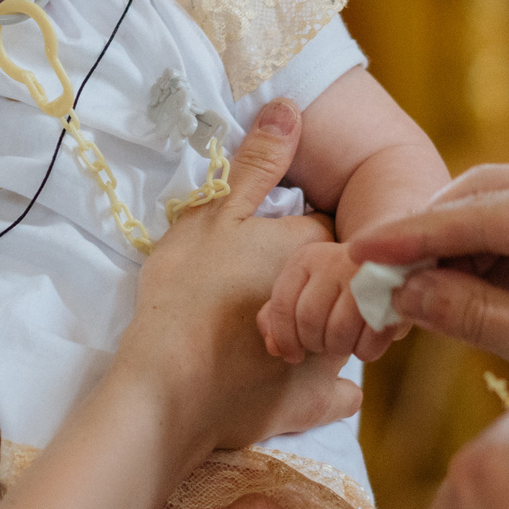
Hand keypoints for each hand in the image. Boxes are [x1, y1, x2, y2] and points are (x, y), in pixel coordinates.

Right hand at [132, 102, 356, 449]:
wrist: (167, 387)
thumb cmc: (188, 293)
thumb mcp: (215, 214)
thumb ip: (257, 164)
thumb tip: (291, 105)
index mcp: (315, 248)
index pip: (326, 226)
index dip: (296, 229)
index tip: (265, 238)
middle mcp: (339, 299)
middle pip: (336, 277)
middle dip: (313, 277)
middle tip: (259, 284)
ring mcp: (332, 356)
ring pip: (341, 328)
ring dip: (324, 325)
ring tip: (272, 329)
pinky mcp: (315, 402)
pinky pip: (339, 390)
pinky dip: (328, 387)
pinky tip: (308, 382)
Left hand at [258, 240, 403, 364]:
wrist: (390, 259)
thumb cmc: (337, 282)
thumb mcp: (304, 287)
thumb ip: (278, 315)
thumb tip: (273, 348)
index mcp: (305, 259)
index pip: (282, 305)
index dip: (284, 338)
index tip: (292, 356)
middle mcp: (332, 262)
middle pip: (309, 320)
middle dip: (313, 343)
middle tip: (323, 345)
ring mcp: (364, 277)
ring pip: (338, 332)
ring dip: (338, 349)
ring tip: (342, 344)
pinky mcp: (392, 296)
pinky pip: (370, 340)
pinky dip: (364, 351)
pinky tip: (363, 345)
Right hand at [348, 165, 508, 398]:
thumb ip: (476, 315)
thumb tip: (401, 292)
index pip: (487, 212)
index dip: (416, 233)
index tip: (359, 250)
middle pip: (487, 197)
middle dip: (428, 234)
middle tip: (372, 275)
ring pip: (496, 217)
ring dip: (448, 251)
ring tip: (397, 292)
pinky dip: (475, 268)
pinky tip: (439, 296)